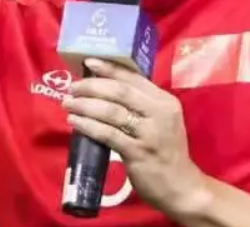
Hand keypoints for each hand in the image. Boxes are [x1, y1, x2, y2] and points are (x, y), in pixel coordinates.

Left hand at [63, 58, 209, 217]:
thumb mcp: (162, 121)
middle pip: (121, 91)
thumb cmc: (166, 152)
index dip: (110, 68)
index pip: (134, 78)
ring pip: (112, 112)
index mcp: (165, 101)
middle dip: (93, 86)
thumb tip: (106, 89)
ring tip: (68, 103)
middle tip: (73, 87)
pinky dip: (89, 126)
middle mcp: (160, 113)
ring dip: (86, 105)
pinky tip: (75, 121)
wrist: (181, 187)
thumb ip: (142, 106)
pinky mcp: (138, 153)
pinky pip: (108, 135)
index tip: (89, 62)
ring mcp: (150, 133)